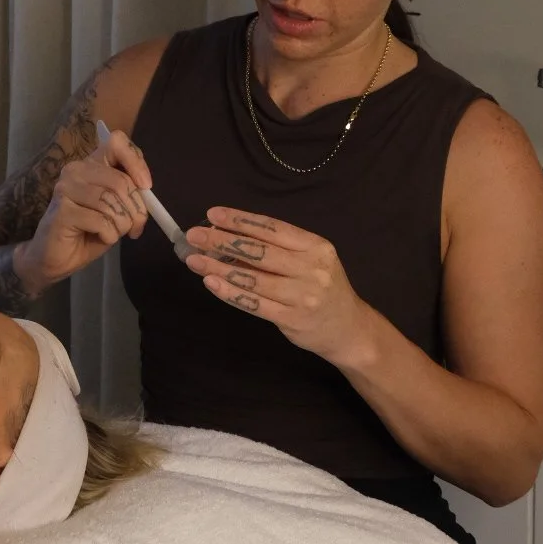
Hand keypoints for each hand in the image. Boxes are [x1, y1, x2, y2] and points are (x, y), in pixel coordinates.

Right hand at [17, 128, 151, 294]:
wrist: (56, 257)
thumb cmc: (88, 231)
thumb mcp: (115, 209)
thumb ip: (129, 193)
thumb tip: (146, 189)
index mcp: (91, 164)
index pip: (117, 142)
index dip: (136, 162)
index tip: (146, 186)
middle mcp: (76, 170)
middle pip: (121, 181)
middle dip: (137, 210)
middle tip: (135, 227)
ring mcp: (66, 189)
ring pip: (112, 204)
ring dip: (122, 225)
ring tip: (113, 233)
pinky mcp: (62, 210)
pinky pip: (101, 221)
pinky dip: (109, 235)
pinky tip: (100, 237)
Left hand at [183, 208, 365, 368]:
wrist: (348, 329)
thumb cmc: (323, 287)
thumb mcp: (311, 260)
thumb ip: (278, 248)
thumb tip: (229, 236)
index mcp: (315, 246)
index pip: (272, 228)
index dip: (240, 220)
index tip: (212, 214)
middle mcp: (310, 268)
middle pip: (259, 251)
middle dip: (222, 241)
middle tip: (194, 236)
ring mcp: (301, 296)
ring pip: (252, 278)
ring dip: (218, 268)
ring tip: (194, 259)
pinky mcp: (291, 319)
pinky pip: (253, 303)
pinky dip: (229, 293)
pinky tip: (211, 283)